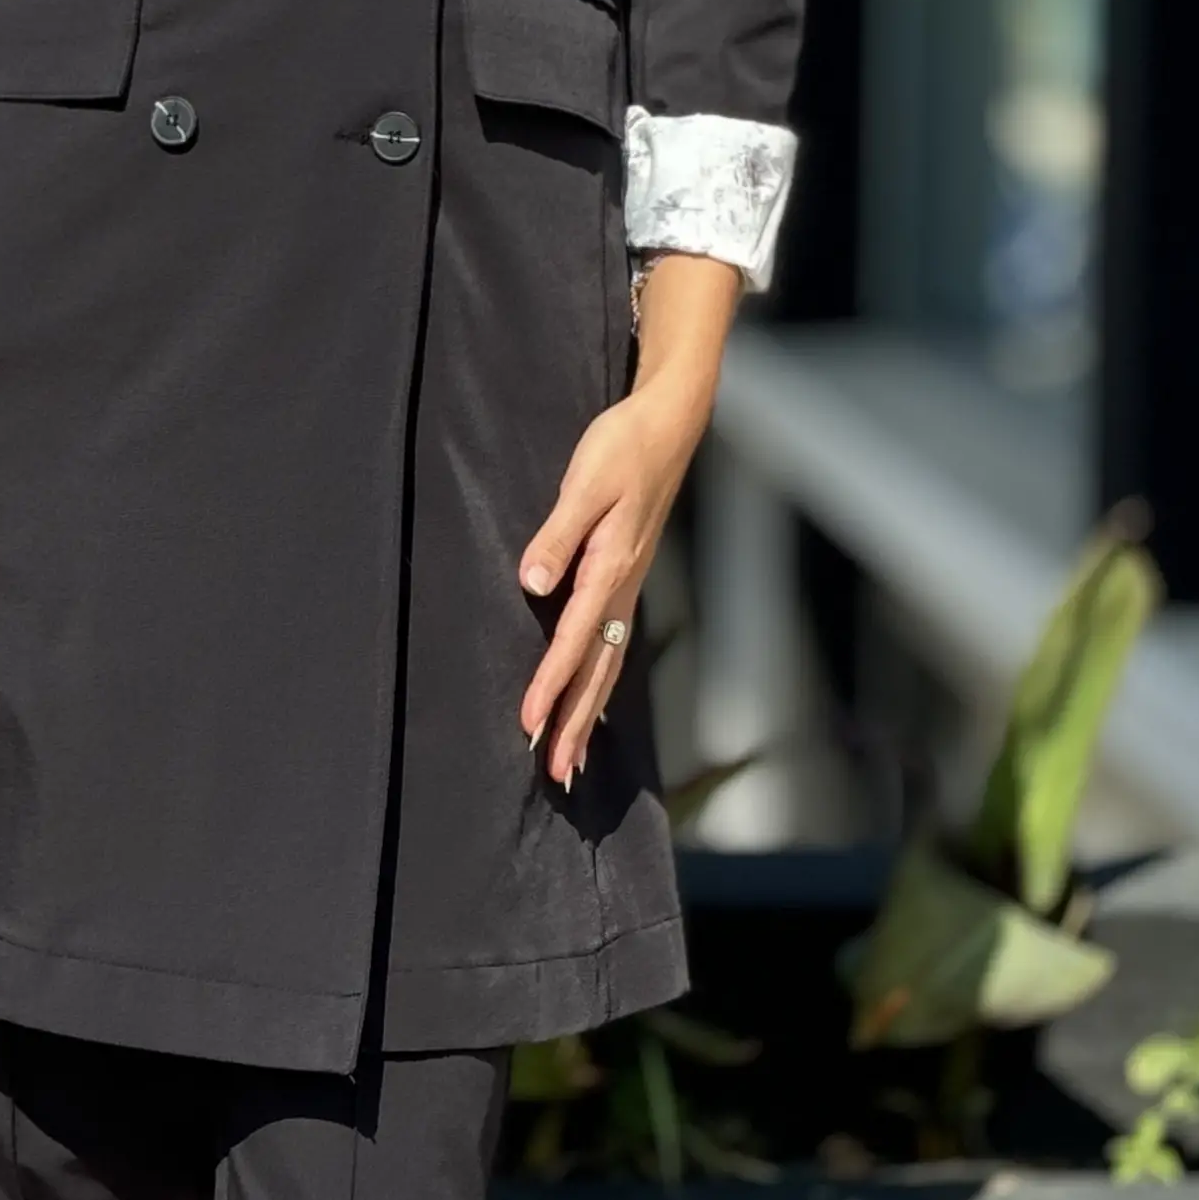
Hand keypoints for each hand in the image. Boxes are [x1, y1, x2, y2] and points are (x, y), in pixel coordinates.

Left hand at [517, 253, 742, 788]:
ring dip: (588, 712)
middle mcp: (622, 587)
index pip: (573, 641)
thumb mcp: (585, 482)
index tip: (530, 725)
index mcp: (610, 568)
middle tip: (557, 775)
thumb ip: (557, 534)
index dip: (550, 685)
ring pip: (607, 664)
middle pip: (597, 671)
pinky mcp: (626, 577)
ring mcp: (628, 586)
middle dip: (575, 723)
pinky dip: (599, 682)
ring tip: (571, 757)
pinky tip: (591, 699)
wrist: (668, 424)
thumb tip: (533, 583)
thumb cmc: (624, 447)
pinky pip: (611, 645)